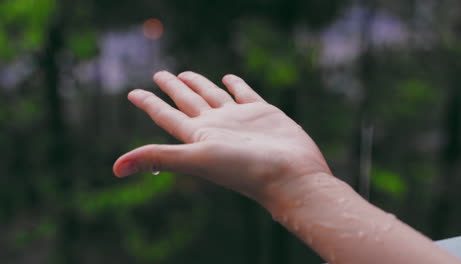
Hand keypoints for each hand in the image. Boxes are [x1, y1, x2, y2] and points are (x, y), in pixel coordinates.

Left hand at [113, 71, 330, 200]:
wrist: (290, 175)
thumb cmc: (245, 169)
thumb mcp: (197, 158)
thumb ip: (158, 157)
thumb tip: (115, 168)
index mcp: (198, 136)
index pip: (166, 116)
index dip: (148, 104)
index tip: (132, 92)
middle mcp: (215, 127)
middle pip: (188, 102)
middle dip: (173, 88)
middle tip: (160, 74)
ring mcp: (239, 119)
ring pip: (214, 96)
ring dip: (199, 85)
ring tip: (186, 75)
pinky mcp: (262, 113)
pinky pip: (244, 94)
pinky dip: (235, 85)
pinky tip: (228, 78)